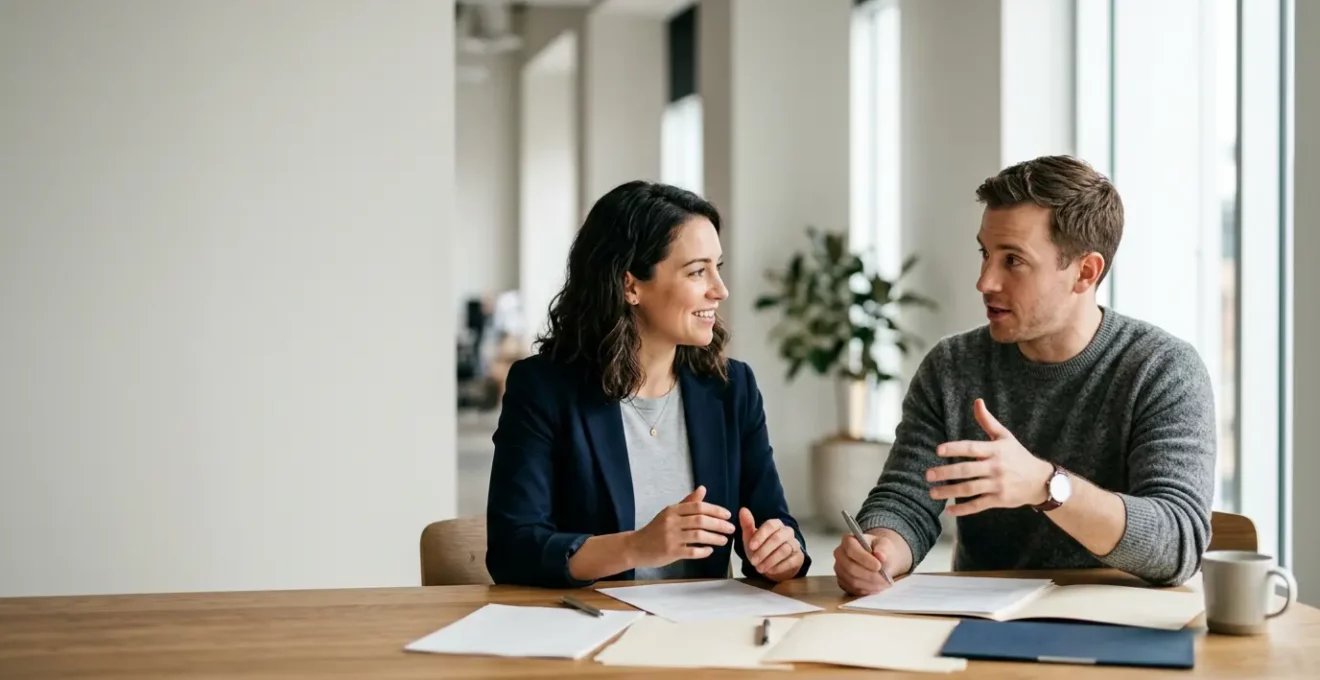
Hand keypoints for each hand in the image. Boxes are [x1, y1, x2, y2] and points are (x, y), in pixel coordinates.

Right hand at [627, 486, 735, 568]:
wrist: (636, 547)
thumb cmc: (655, 529)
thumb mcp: (670, 513)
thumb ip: (687, 502)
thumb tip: (703, 489)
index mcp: (672, 510)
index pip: (697, 506)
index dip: (715, 510)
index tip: (727, 515)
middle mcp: (671, 522)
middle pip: (700, 520)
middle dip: (719, 524)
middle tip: (731, 528)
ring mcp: (670, 537)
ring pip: (698, 536)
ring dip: (714, 538)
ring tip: (724, 540)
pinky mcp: (670, 552)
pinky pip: (691, 551)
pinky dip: (703, 551)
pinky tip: (710, 550)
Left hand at [738, 508, 803, 581]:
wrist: (773, 564)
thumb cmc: (761, 548)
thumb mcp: (751, 538)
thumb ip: (747, 525)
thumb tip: (743, 510)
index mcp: (776, 524)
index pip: (770, 525)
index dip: (760, 536)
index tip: (751, 546)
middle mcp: (787, 532)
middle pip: (777, 538)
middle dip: (764, 551)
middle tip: (753, 561)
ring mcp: (795, 544)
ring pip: (784, 550)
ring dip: (770, 560)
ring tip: (759, 568)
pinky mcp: (799, 557)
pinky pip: (791, 561)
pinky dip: (779, 567)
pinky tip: (770, 571)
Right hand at [833, 532, 900, 595]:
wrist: (878, 559)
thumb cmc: (879, 550)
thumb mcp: (885, 544)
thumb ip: (883, 549)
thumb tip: (881, 556)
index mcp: (848, 540)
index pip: (851, 549)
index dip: (864, 559)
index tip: (878, 566)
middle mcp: (840, 554)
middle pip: (850, 567)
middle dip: (869, 575)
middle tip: (884, 578)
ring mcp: (839, 569)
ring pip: (852, 581)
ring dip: (870, 584)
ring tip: (883, 583)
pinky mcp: (842, 582)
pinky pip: (853, 589)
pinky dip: (867, 590)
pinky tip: (876, 586)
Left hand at [927, 398, 1053, 516]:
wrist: (1040, 481)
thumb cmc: (1018, 456)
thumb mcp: (1005, 437)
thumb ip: (988, 421)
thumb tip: (977, 401)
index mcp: (995, 450)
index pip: (972, 448)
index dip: (954, 448)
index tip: (938, 450)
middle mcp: (996, 467)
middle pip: (967, 470)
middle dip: (946, 473)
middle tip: (928, 475)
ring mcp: (997, 485)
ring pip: (969, 489)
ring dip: (949, 491)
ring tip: (932, 492)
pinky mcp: (999, 500)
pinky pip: (978, 505)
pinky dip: (963, 509)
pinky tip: (949, 509)